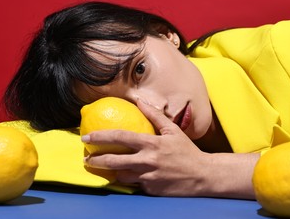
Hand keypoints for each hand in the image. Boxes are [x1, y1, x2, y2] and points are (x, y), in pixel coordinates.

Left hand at [82, 98, 211, 195]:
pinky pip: (135, 185)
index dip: (101, 137)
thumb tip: (140, 101)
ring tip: (105, 168)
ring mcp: (148, 177)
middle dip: (96, 160)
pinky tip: (131, 176)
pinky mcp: (151, 189)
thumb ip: (155, 115)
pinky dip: (131, 179)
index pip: (120, 138)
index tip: (87, 136)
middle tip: (86, 159)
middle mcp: (148, 161)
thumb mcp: (173, 130)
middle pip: (114, 161)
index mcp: (152, 144)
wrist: (203, 175)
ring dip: (112, 172)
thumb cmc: (187, 151)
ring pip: (121, 176)